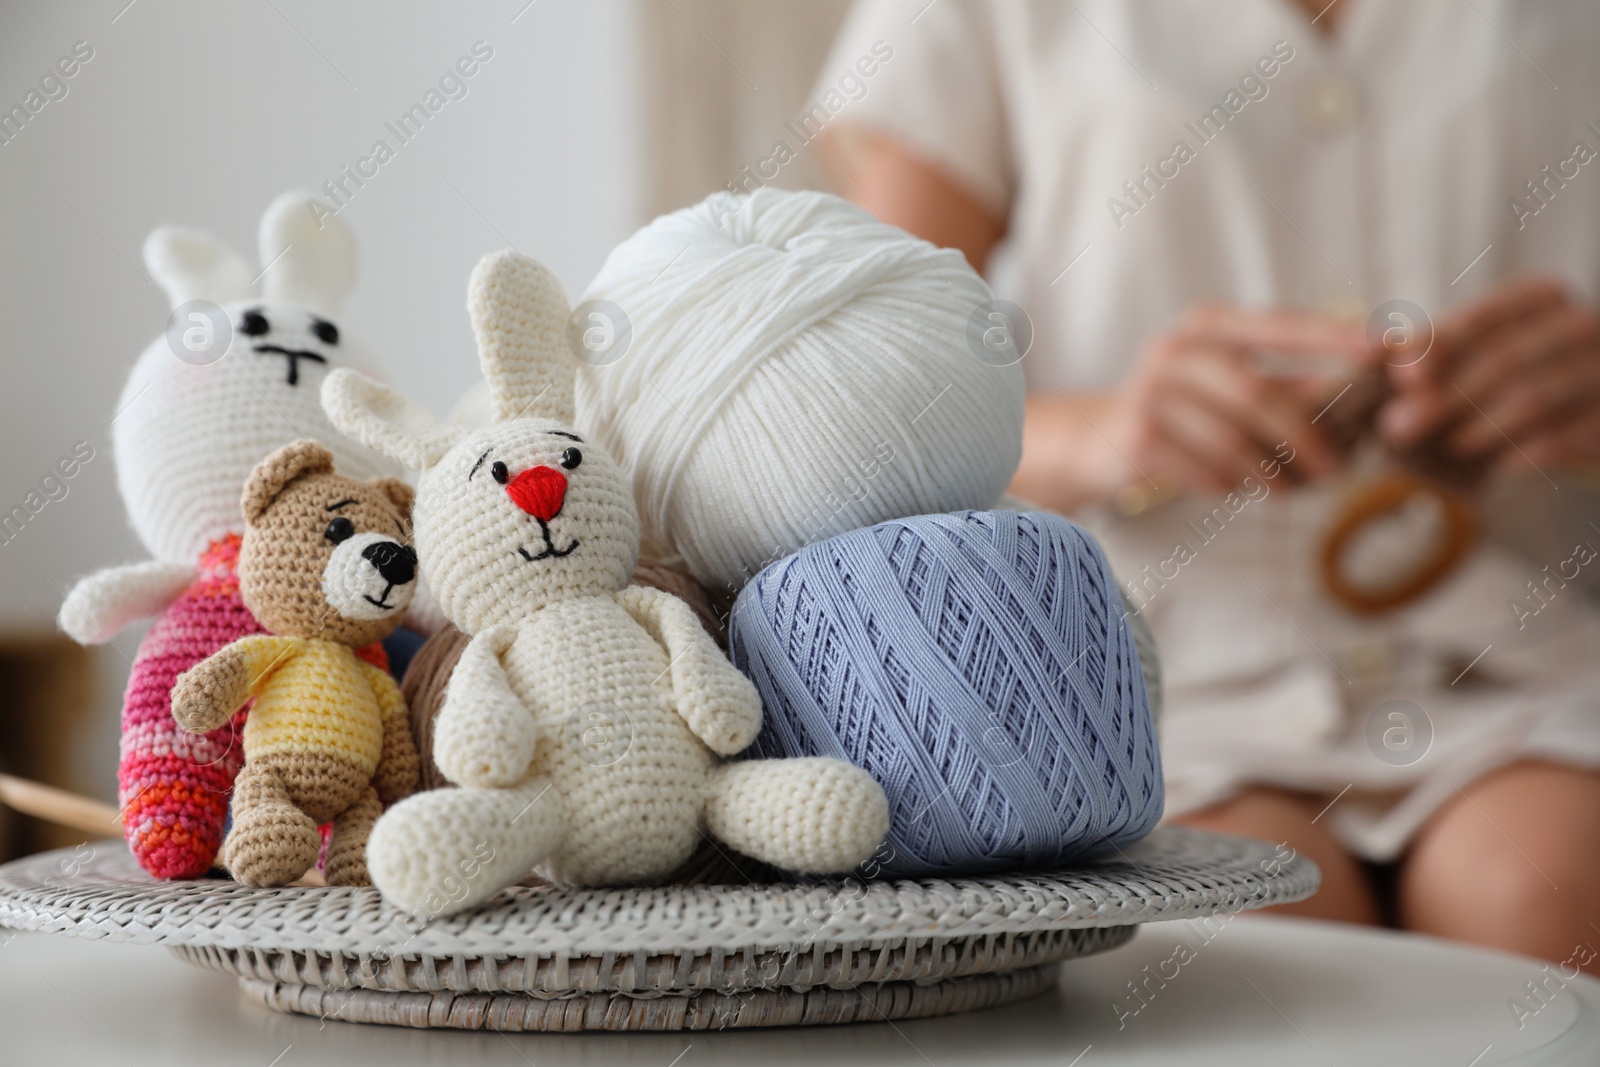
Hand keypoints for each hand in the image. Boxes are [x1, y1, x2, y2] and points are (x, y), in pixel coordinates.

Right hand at [1098, 305, 1361, 493]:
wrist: (1099, 440)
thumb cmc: (1182, 411)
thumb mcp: (1226, 384)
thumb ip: (1283, 385)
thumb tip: (1359, 401)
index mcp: (1207, 326)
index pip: (1278, 325)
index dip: (1331, 335)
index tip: (1382, 345)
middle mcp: (1176, 351)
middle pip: (1258, 394)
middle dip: (1306, 435)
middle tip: (1338, 467)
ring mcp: (1152, 393)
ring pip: (1234, 441)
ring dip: (1272, 473)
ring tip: (1291, 489)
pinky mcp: (1139, 437)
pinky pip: (1206, 470)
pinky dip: (1234, 486)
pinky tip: (1239, 489)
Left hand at [1379, 277, 1599, 471]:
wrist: (1586, 412)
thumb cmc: (1511, 379)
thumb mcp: (1473, 355)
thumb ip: (1432, 353)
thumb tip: (1375, 356)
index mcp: (1540, 299)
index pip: (1481, 320)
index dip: (1437, 348)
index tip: (1401, 378)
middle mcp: (1580, 326)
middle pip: (1501, 361)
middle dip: (1443, 399)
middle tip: (1398, 428)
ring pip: (1531, 400)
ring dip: (1475, 429)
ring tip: (1444, 448)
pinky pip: (1561, 438)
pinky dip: (1519, 455)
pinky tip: (1493, 467)